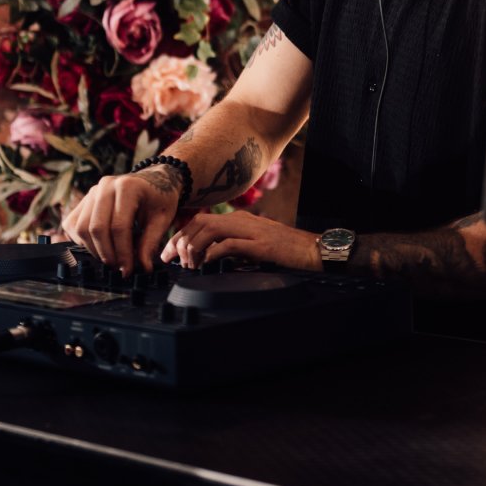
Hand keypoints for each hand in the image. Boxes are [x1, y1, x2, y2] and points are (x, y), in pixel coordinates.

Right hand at [60, 166, 182, 273]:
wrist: (152, 181)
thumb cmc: (158, 200)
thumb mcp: (162, 219)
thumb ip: (150, 243)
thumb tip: (143, 268)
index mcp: (127, 187)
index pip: (119, 226)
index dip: (122, 252)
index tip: (127, 270)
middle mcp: (105, 186)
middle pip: (96, 228)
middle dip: (107, 254)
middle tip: (118, 269)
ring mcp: (92, 192)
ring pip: (81, 228)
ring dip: (94, 250)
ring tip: (111, 259)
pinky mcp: (83, 200)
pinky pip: (73, 225)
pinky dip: (82, 241)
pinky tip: (99, 247)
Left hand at [163, 210, 321, 271]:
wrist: (315, 250)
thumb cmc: (287, 252)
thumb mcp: (254, 246)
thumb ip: (234, 247)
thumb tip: (209, 258)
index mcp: (240, 220)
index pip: (201, 220)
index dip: (181, 235)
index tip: (170, 253)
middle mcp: (243, 221)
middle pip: (200, 222)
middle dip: (180, 240)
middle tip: (170, 260)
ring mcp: (252, 231)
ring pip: (211, 229)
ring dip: (194, 247)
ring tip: (189, 265)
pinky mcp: (261, 245)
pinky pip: (229, 244)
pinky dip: (213, 253)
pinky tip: (206, 264)